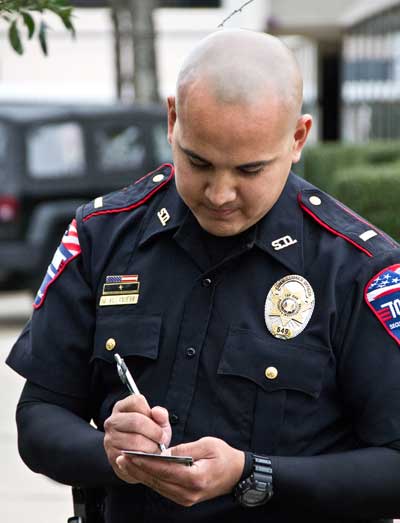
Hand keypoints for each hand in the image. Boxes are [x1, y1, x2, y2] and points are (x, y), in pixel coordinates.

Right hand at [103, 394, 170, 482]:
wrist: (138, 460)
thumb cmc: (149, 437)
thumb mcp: (158, 423)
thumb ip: (161, 415)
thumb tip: (157, 412)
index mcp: (123, 407)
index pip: (136, 401)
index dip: (151, 413)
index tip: (159, 424)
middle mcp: (113, 421)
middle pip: (135, 421)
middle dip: (154, 432)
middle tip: (162, 440)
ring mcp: (110, 438)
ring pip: (134, 440)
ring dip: (150, 447)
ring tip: (155, 450)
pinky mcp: (112, 455)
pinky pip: (131, 456)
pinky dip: (143, 458)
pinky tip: (147, 458)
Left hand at [115, 436, 244, 505]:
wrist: (236, 474)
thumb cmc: (223, 456)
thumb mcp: (206, 445)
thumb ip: (184, 449)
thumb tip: (163, 451)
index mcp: (196, 478)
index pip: (165, 470)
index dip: (146, 462)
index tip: (131, 454)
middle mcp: (189, 493)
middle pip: (157, 480)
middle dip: (138, 468)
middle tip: (121, 457)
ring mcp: (185, 498)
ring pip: (157, 486)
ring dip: (141, 474)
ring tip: (125, 462)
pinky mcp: (183, 498)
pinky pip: (162, 488)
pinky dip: (150, 478)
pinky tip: (139, 470)